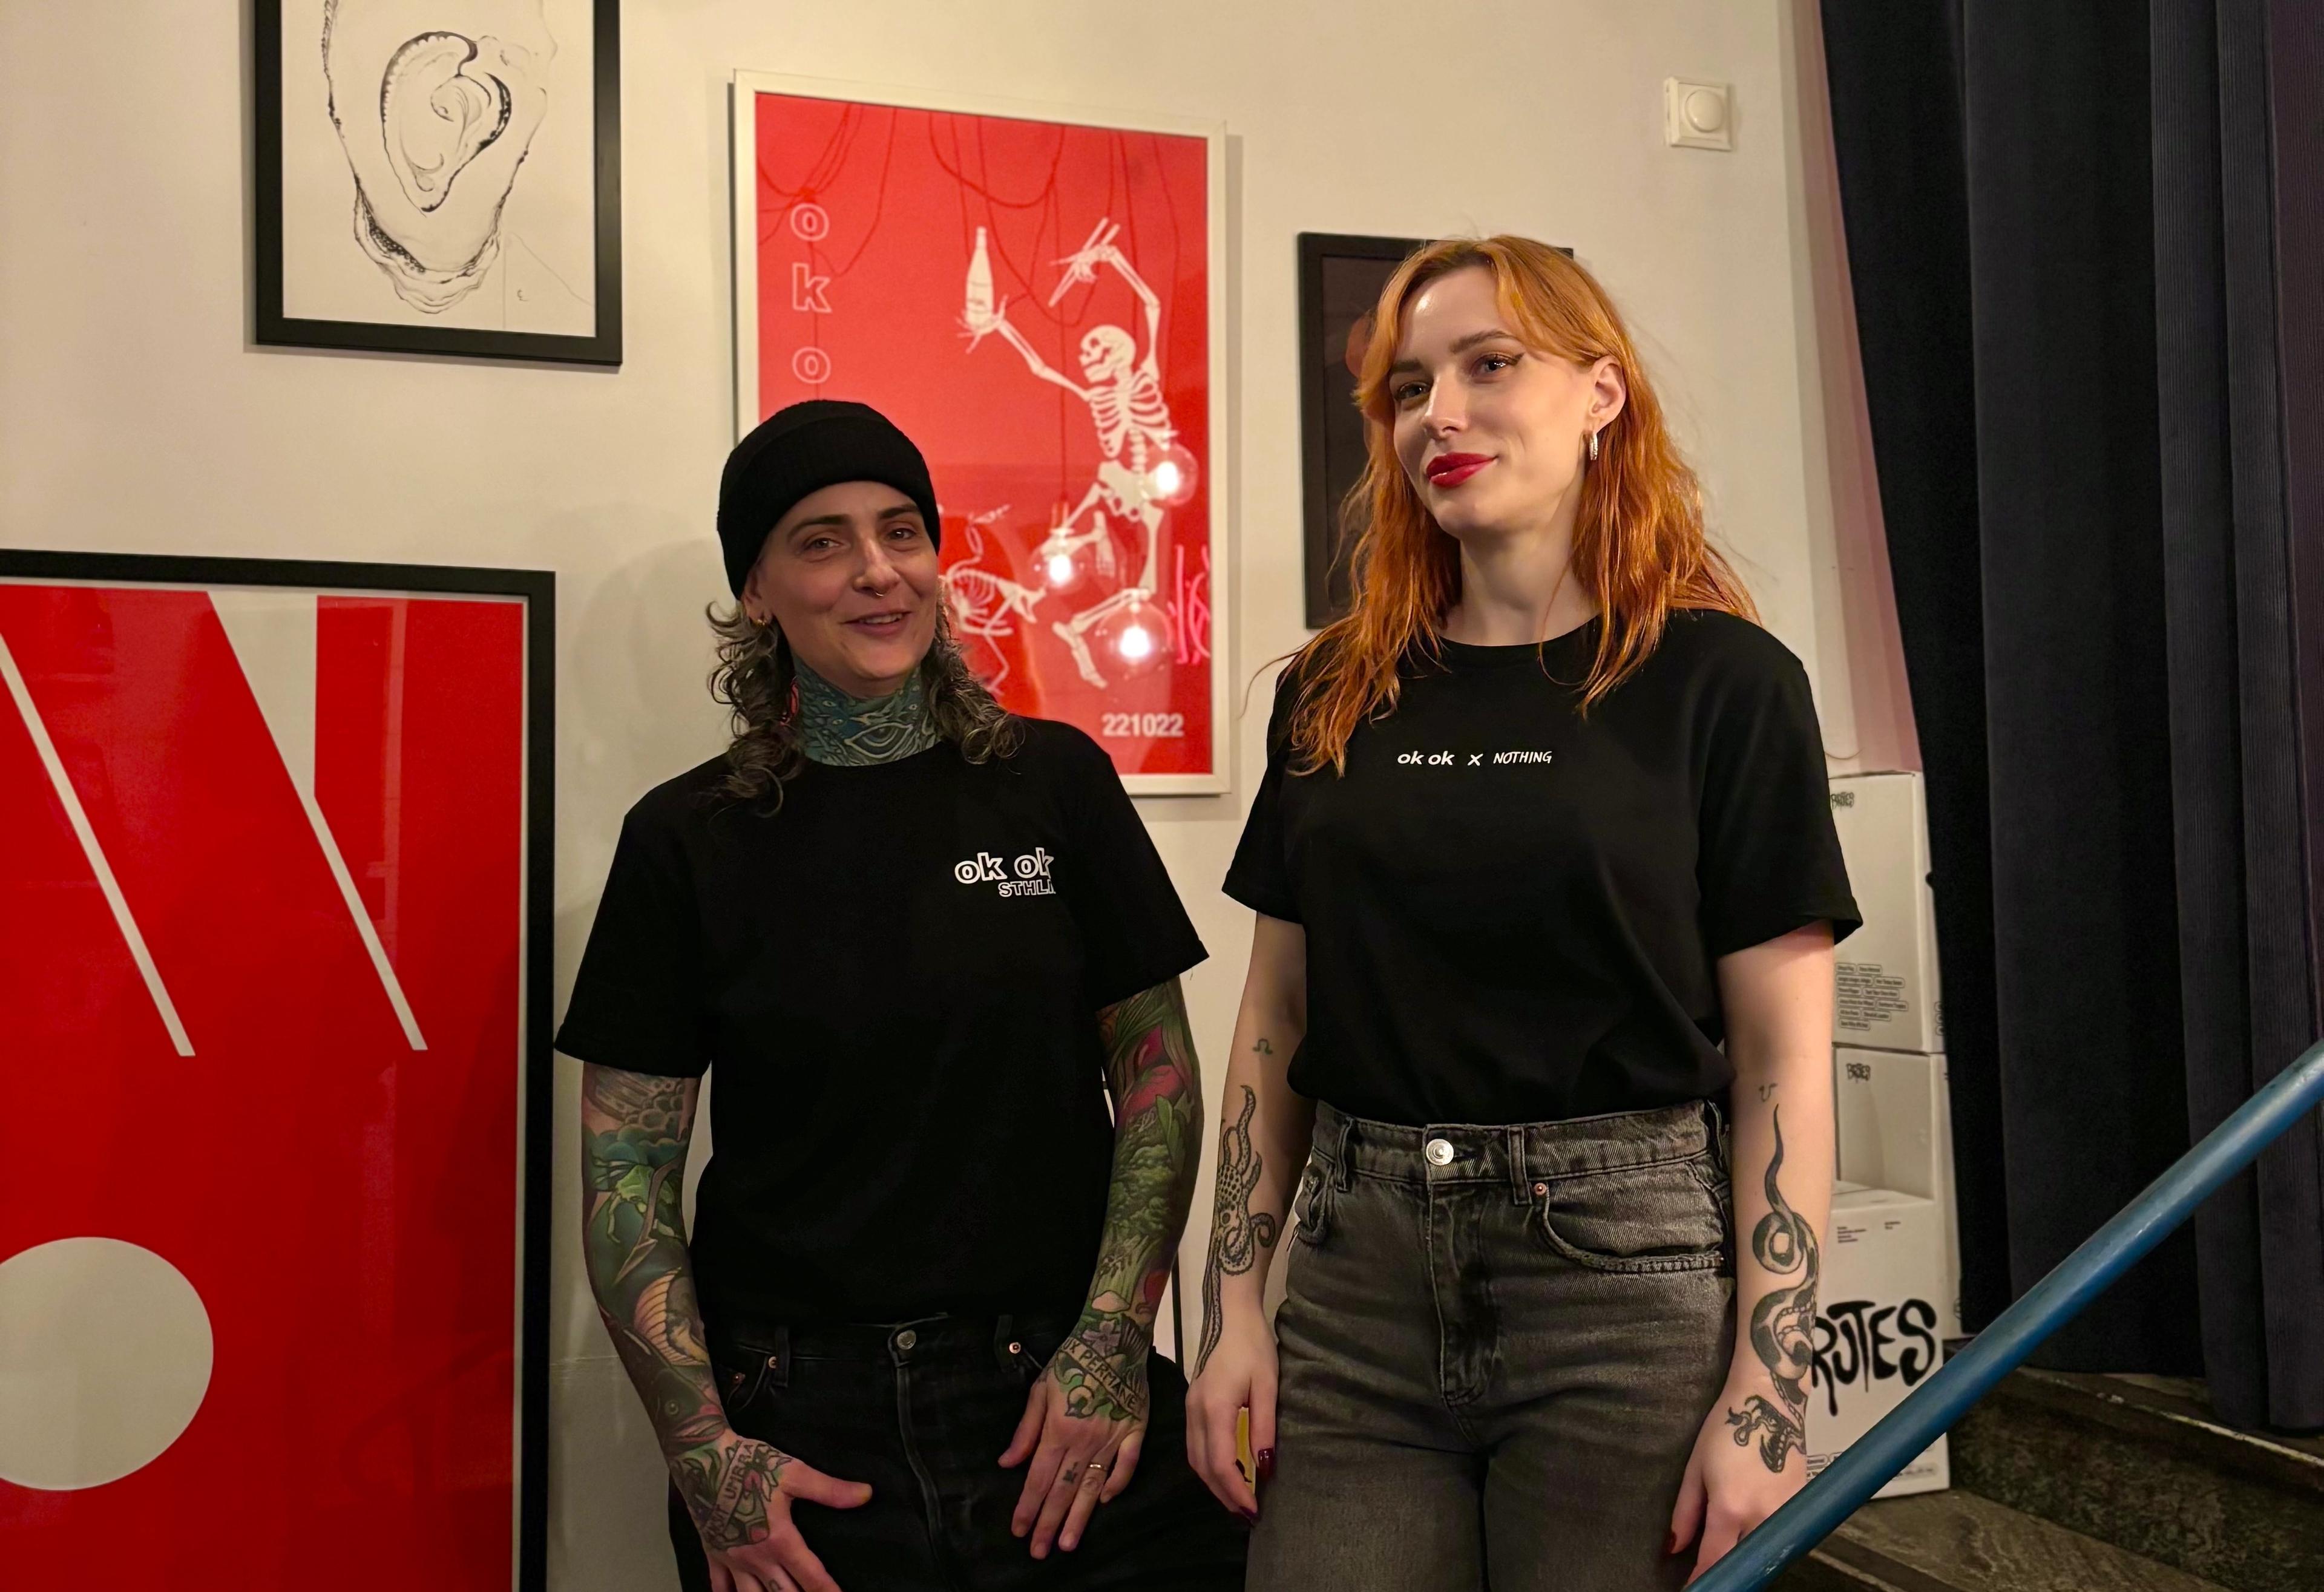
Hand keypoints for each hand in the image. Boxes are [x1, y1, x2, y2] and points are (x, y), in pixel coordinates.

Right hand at [677, 1433, 872, 1591]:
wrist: (702, 1458)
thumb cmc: (748, 1464)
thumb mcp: (794, 1473)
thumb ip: (829, 1490)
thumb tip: (865, 1495)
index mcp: (779, 1540)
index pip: (811, 1576)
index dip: (828, 1591)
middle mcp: (756, 1558)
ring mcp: (731, 1559)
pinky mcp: (713, 1553)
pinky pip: (718, 1586)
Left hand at [999, 1320, 1150, 1557]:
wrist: (1113, 1336)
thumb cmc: (1072, 1360)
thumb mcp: (1041, 1389)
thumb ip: (1025, 1430)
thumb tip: (1008, 1463)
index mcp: (1058, 1429)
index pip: (1038, 1478)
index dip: (1027, 1507)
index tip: (1018, 1531)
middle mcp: (1085, 1439)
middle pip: (1063, 1490)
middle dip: (1049, 1523)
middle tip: (1039, 1552)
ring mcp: (1113, 1438)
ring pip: (1092, 1486)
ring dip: (1079, 1517)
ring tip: (1068, 1543)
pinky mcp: (1135, 1431)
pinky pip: (1126, 1466)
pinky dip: (1116, 1485)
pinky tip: (1104, 1503)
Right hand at [1184, 1304, 1272, 1521]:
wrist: (1233, 1318)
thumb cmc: (1254, 1348)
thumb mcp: (1268, 1386)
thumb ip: (1264, 1427)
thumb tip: (1264, 1468)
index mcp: (1215, 1408)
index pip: (1221, 1462)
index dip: (1236, 1490)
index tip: (1254, 1509)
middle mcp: (1195, 1412)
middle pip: (1203, 1466)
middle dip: (1224, 1494)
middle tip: (1247, 1514)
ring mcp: (1189, 1409)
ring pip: (1194, 1459)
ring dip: (1213, 1483)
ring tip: (1237, 1499)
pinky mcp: (1191, 1406)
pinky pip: (1194, 1446)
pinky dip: (1208, 1467)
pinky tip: (1225, 1472)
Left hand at [1668, 1373, 1805, 1583]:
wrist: (1770, 1401)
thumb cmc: (1728, 1428)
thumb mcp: (1695, 1468)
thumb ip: (1685, 1513)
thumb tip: (1674, 1547)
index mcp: (1730, 1508)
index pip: (1715, 1560)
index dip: (1703, 1580)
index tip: (1693, 1588)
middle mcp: (1762, 1516)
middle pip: (1744, 1561)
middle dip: (1730, 1570)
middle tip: (1712, 1569)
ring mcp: (1787, 1512)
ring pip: (1766, 1552)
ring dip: (1749, 1556)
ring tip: (1732, 1551)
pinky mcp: (1802, 1505)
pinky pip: (1783, 1536)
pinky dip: (1768, 1540)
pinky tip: (1755, 1533)